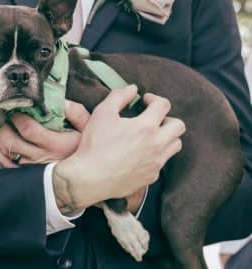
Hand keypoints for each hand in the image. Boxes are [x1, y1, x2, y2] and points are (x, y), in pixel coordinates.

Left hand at [0, 99, 90, 167]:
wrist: (87, 176)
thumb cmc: (86, 149)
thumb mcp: (88, 128)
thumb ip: (76, 113)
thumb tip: (62, 101)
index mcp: (56, 145)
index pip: (29, 130)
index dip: (16, 117)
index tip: (11, 107)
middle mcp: (41, 158)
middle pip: (12, 141)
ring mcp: (32, 169)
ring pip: (6, 152)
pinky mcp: (26, 176)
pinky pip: (5, 165)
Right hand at [53, 87, 184, 212]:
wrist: (89, 179)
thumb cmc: (94, 145)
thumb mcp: (102, 113)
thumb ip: (118, 96)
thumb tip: (132, 89)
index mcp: (146, 126)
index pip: (163, 105)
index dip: (154, 99)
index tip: (145, 101)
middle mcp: (156, 144)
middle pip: (178, 126)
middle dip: (167, 118)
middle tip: (153, 119)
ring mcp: (156, 162)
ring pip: (175, 145)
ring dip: (167, 137)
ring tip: (151, 136)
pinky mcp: (151, 177)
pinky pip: (162, 162)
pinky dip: (156, 155)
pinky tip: (140, 154)